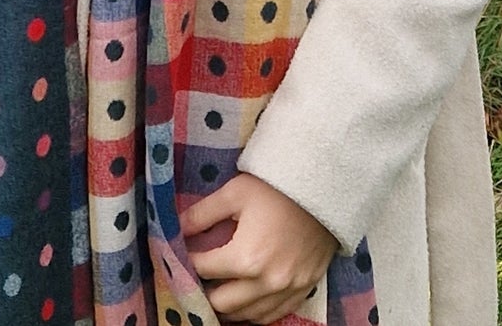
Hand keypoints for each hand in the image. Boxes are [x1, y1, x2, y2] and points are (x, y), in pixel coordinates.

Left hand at [180, 172, 337, 323]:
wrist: (325, 188)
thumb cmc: (277, 187)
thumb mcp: (235, 193)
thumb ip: (202, 214)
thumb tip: (177, 227)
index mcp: (246, 258)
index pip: (204, 269)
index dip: (188, 260)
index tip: (182, 253)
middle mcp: (266, 282)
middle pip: (222, 303)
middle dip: (205, 289)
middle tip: (199, 274)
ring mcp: (288, 290)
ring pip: (247, 316)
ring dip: (228, 306)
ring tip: (217, 289)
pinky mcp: (304, 290)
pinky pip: (273, 315)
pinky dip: (254, 312)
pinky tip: (245, 300)